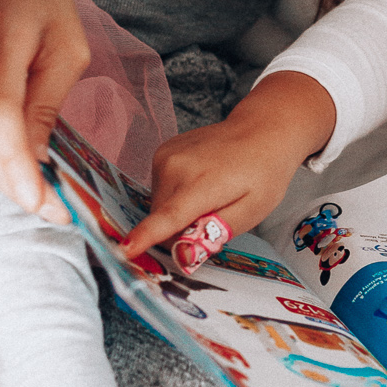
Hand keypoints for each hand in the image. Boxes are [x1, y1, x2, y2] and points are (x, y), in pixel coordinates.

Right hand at [124, 71, 335, 259]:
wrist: (260, 130)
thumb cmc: (262, 174)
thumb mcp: (251, 212)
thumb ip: (215, 234)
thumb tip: (182, 256)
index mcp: (202, 183)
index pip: (168, 217)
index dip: (146, 237)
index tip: (124, 252)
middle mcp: (176, 167)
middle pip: (161, 219)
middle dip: (180, 230)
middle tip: (211, 220)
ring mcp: (165, 156)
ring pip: (159, 206)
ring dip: (178, 213)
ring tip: (208, 197)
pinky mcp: (161, 152)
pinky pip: (160, 189)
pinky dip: (176, 195)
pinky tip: (198, 184)